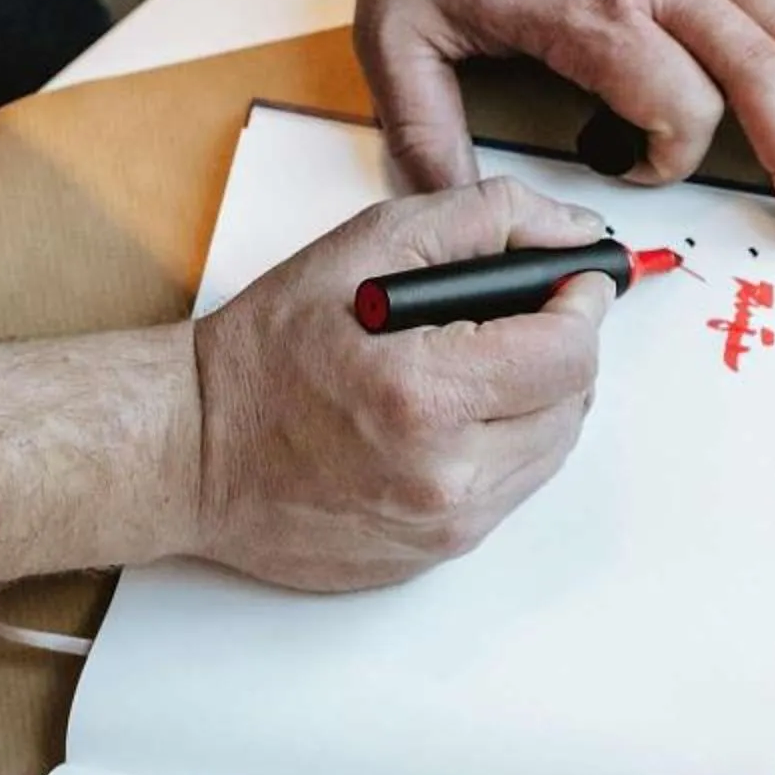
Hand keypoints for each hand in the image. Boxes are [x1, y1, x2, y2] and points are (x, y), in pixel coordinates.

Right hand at [191, 179, 611, 589]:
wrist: (191, 450)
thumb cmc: (267, 351)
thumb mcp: (370, 246)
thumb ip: (487, 221)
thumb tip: (575, 234)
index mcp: (425, 396)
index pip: (569, 353)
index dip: (583, 306)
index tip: (578, 283)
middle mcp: (444, 475)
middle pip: (574, 403)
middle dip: (564, 350)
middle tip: (528, 318)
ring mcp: (444, 526)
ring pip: (554, 450)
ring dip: (541, 400)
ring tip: (486, 365)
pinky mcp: (438, 553)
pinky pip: (515, 491)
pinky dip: (507, 446)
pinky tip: (460, 416)